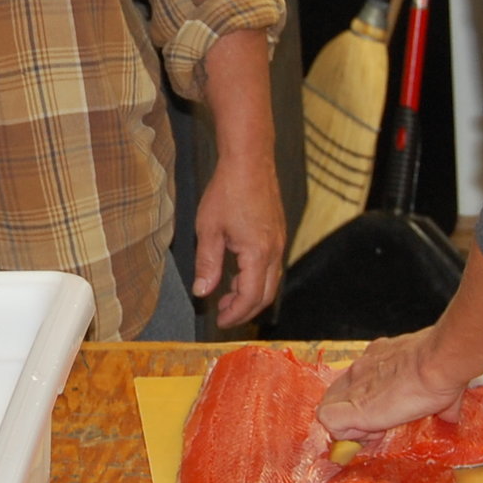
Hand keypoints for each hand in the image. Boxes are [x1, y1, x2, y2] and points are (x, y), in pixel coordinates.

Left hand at [192, 153, 283, 328]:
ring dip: (250, 294)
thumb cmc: (228, 191)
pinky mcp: (278, 234)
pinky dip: (256, 278)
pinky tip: (237, 274)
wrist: (249, 161)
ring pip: (270, 282)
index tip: (219, 320)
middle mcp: (275, 251)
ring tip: (226, 296)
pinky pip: (271, 267)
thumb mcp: (209, 229)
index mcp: (258, 253)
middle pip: (265, 295)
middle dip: (245, 310)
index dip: (235, 314)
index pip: (250, 297)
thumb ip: (207, 264)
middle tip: (223, 314)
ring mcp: (279, 242)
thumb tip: (202, 292)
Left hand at [316, 329, 464, 441]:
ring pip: (330, 409)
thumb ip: (440, 398)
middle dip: (352, 416)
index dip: (366, 404)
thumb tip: (451, 414)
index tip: (385, 414)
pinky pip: (331, 423)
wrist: (435, 364)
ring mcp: (353, 385)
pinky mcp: (352, 406)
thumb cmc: (440, 368)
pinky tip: (370, 432)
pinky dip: (346, 434)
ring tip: (377, 430)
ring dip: (350, 426)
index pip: (357, 384)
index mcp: (379, 359)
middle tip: (378, 426)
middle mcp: (361, 368)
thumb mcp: (436, 378)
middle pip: (338, 396)